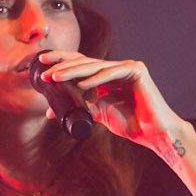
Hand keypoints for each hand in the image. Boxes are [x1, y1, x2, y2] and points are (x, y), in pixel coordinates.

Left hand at [35, 48, 184, 158]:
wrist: (153, 133)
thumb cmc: (130, 123)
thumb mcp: (98, 114)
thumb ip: (80, 108)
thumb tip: (51, 111)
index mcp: (106, 76)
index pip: (80, 65)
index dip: (61, 63)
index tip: (42, 66)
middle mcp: (115, 68)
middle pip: (85, 62)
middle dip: (63, 65)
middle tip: (45, 71)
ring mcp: (126, 67)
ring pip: (95, 66)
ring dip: (74, 71)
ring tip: (56, 77)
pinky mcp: (137, 70)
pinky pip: (112, 73)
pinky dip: (97, 79)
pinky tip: (83, 84)